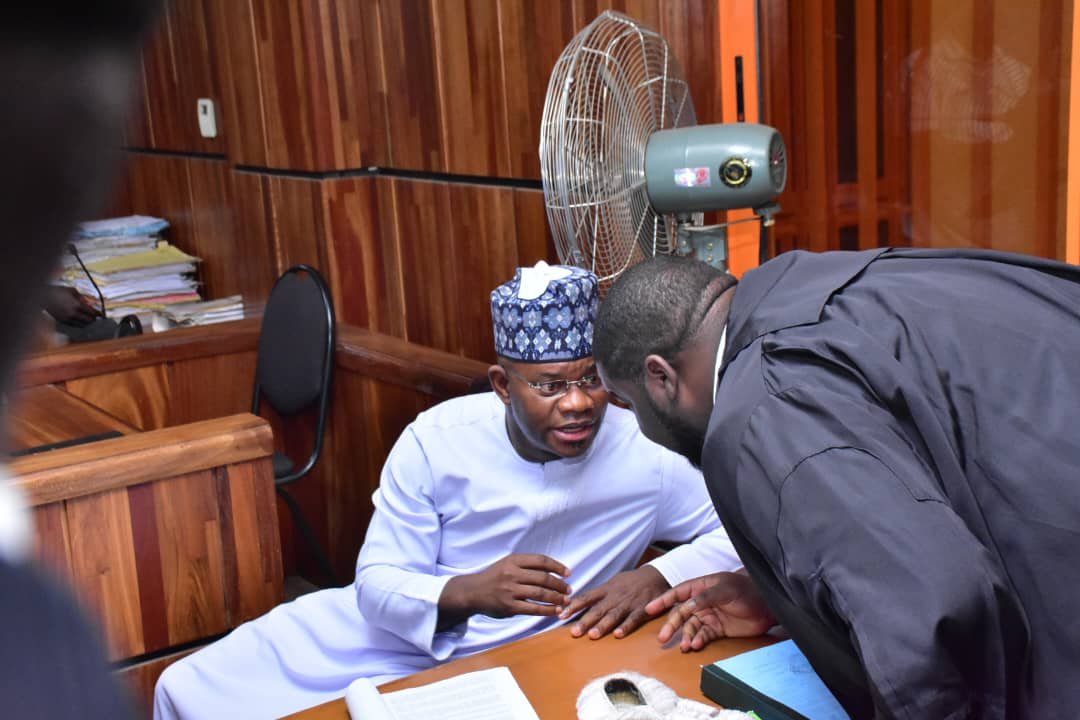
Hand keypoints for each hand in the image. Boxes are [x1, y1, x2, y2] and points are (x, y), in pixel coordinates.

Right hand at [42, 286, 99, 326]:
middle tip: (97, 318)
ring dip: (87, 323)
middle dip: (94, 319)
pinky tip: (82, 322)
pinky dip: (79, 324)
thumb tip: (90, 304)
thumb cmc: (58, 291)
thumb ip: (82, 297)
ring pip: (82, 325)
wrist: (42, 296)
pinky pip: (74, 325)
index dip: (98, 314)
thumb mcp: (71, 290)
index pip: (91, 312)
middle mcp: (72, 313)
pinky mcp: (61, 321)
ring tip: (90, 321)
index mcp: (76, 305)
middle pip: (88, 320)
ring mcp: (66, 318)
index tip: (102, 315)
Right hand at [439, 553, 570, 626]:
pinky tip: (556, 611)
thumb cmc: (494, 577)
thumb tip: (553, 572)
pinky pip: (534, 608)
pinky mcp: (509, 606)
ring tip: (566, 600)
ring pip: (541, 593)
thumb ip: (526, 566)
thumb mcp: (507, 564)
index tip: (568, 573)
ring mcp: (510, 590)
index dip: (557, 566)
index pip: (541, 561)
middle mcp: (512, 574)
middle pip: (543, 578)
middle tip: (569, 589)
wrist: (472, 592)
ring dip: (557, 597)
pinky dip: (548, 610)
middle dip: (560, 584)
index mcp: (513, 560)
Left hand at [559, 565, 668, 639]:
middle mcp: (615, 596)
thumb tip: (580, 603)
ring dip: (603, 625)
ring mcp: (628, 603)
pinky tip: (618, 635)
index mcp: (606, 589)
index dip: (574, 606)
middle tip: (574, 632)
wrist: (655, 576)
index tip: (561, 615)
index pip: (587, 597)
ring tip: (593, 635)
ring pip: (613, 615)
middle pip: (598, 609)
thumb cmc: (630, 582)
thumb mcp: (613, 582)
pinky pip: (633, 619)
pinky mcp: (642, 610)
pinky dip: (626, 626)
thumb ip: (599, 594)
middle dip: (586, 621)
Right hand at [646, 571, 775, 651]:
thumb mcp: (725, 589)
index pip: (677, 593)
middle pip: (680, 614)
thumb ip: (706, 596)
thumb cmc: (746, 591)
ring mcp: (709, 616)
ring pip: (690, 627)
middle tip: (663, 638)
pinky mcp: (717, 629)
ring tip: (685, 646)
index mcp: (701, 587)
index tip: (649, 609)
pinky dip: (698, 641)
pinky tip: (696, 645)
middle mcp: (701, 602)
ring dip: (686, 636)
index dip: (663, 600)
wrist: (767, 607)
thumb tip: (687, 605)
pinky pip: (703, 636)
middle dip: (671, 625)